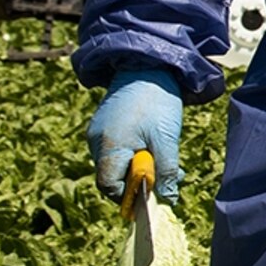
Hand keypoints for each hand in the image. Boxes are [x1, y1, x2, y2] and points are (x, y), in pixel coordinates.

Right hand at [89, 71, 184, 201]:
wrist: (149, 66)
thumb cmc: (158, 102)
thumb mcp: (167, 139)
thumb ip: (167, 171)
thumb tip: (167, 199)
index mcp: (108, 146)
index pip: (108, 186)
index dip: (128, 197)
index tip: (152, 197)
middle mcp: (96, 142)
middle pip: (112, 177)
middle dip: (140, 183)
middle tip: (169, 178)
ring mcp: (99, 133)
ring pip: (116, 164)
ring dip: (141, 169)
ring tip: (167, 159)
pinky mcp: (105, 126)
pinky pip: (117, 150)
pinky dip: (136, 154)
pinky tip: (156, 146)